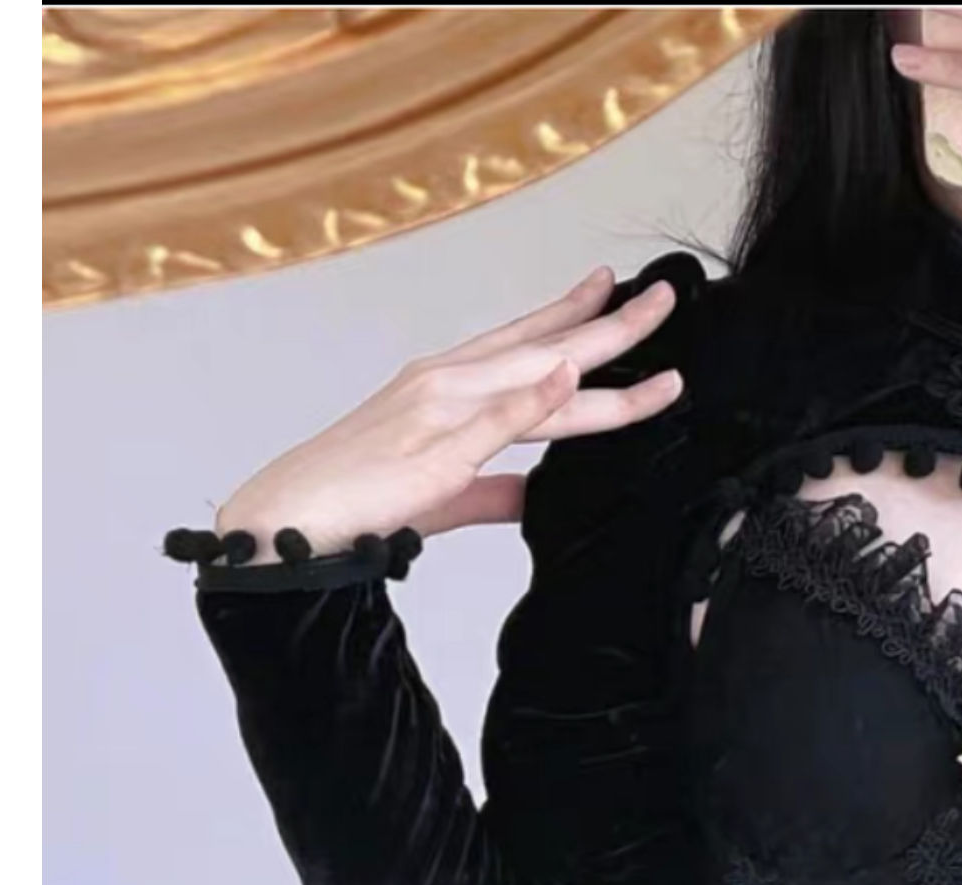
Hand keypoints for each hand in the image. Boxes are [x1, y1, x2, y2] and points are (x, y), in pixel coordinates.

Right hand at [213, 267, 684, 548]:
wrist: (294, 517)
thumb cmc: (361, 502)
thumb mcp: (446, 493)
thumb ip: (498, 492)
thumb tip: (538, 496)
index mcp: (448, 387)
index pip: (524, 341)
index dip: (573, 315)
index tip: (614, 289)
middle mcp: (449, 383)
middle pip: (547, 346)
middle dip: (611, 323)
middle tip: (666, 298)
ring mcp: (442, 411)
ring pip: (536, 372)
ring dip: (595, 347)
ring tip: (647, 326)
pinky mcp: (436, 451)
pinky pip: (493, 419)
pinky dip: (533, 396)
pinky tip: (571, 376)